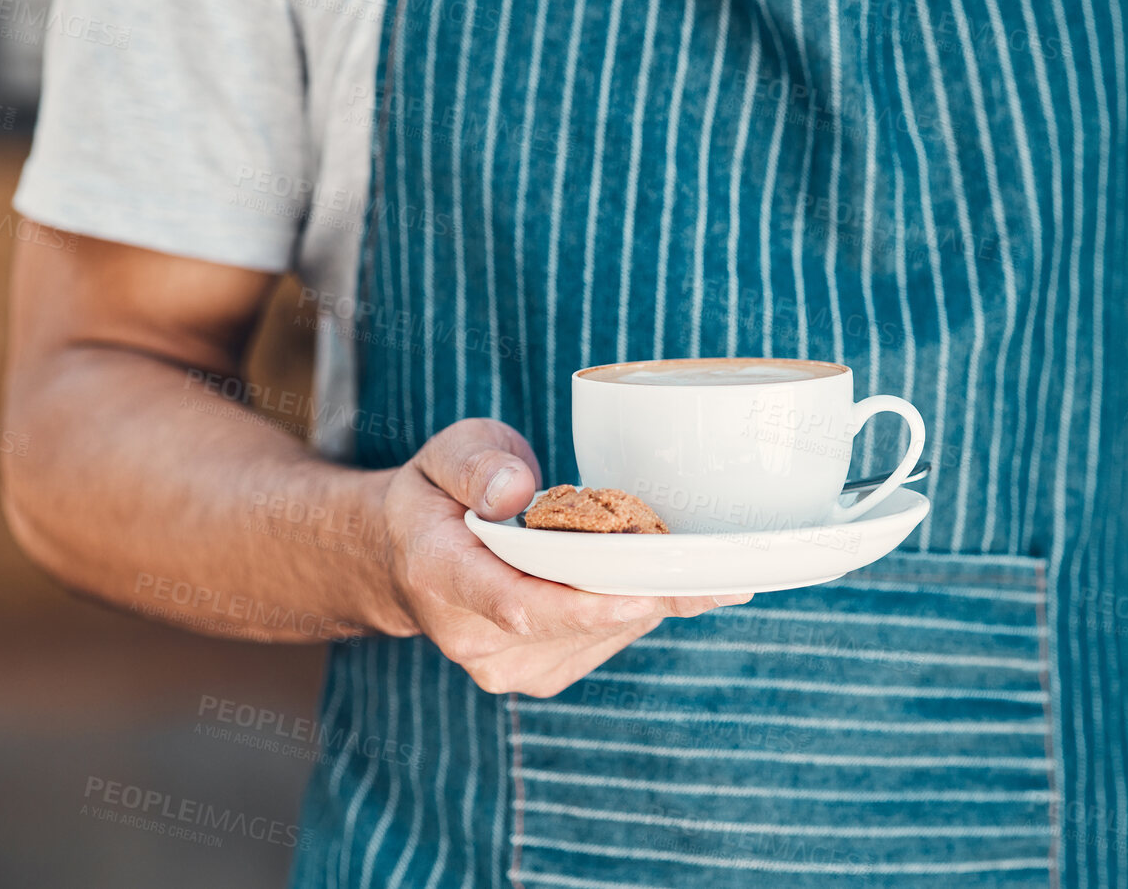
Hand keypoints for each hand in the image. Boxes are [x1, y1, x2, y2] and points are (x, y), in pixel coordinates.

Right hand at [365, 417, 748, 695]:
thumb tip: (516, 491)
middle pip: (576, 624)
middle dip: (648, 593)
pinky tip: (660, 577)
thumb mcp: (446, 453)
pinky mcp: (539, 673)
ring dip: (650, 599)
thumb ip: (478, 465)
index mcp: (439, 573)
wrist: (406, 558)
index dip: (585, 606)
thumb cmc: (437, 496)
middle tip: (721, 568)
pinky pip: (607, 643)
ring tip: (692, 558)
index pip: (514, 603)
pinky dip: (639, 609)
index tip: (644, 593)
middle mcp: (471, 635)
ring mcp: (505, 664)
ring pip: (602, 636)